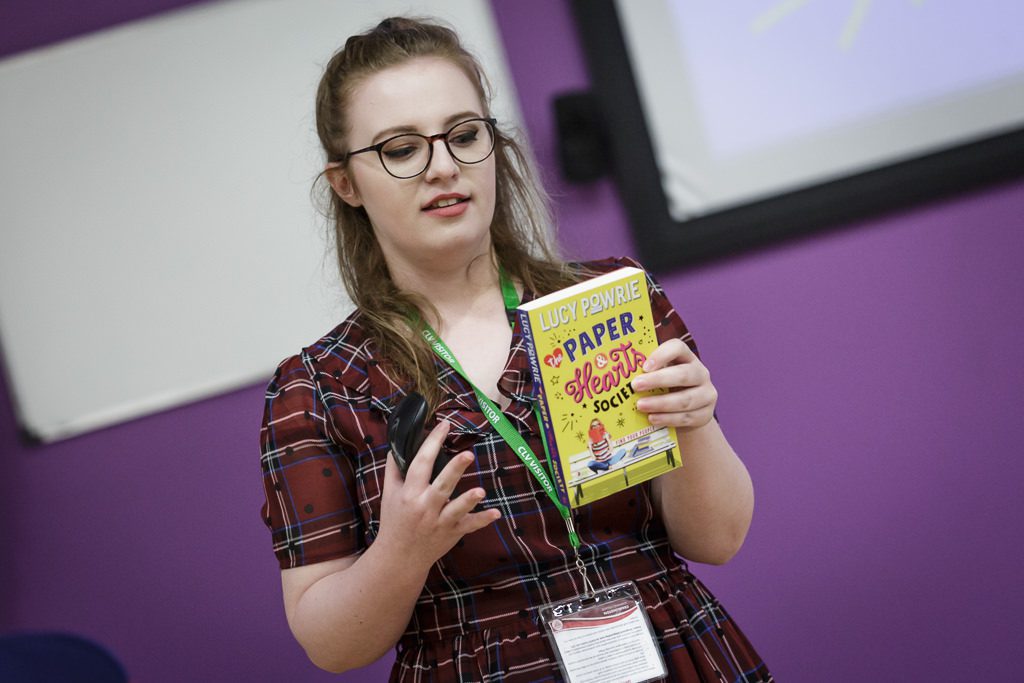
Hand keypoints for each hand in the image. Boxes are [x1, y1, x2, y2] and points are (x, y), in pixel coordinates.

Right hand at [376, 420, 499, 568]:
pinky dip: (482, 520)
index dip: (432, 443)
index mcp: (409, 493)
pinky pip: (469, 526)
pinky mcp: (452, 533)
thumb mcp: (389, 494)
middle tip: (468, 454)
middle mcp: (424, 507)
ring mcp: (439, 521)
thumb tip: (397, 445)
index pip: (420, 463)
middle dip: (454, 470)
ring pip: (456, 509)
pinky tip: (496, 513)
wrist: (398, 557)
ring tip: (480, 491)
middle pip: (441, 485)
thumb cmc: (394, 520)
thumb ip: (394, 469)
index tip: (443, 425)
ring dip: (468, 500)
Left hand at [631, 338, 716, 431]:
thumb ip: (648, 373)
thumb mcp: (661, 376)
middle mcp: (700, 373)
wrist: (690, 412)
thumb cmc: (668, 388)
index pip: (678, 348)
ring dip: (660, 403)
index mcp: (687, 358)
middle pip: (683, 374)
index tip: (644, 366)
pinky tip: (652, 418)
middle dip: (658, 380)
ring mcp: (706, 394)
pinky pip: (686, 417)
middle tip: (635, 386)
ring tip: (640, 406)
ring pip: (685, 399)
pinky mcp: (705, 414)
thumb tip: (617, 376)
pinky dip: (667, 419)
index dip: (662, 355)